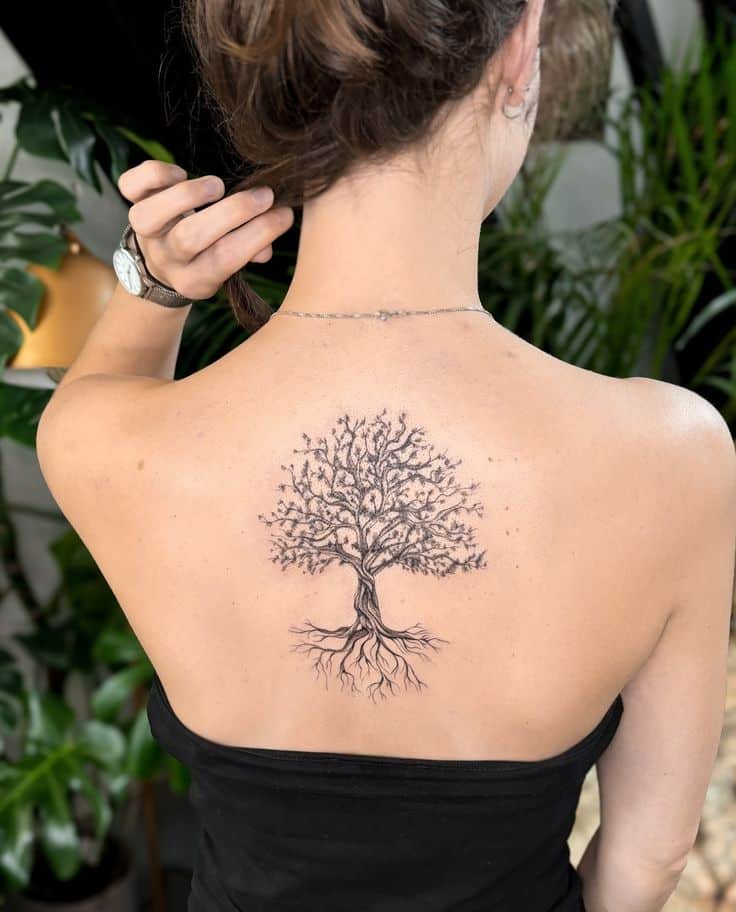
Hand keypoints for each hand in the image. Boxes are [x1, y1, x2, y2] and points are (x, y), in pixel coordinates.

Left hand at [116, 159, 293, 300]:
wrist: (156, 268)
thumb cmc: (207, 257)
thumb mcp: (228, 268)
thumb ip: (250, 254)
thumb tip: (266, 248)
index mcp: (195, 280)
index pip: (226, 259)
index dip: (258, 235)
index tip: (284, 214)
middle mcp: (167, 259)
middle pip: (191, 237)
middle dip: (232, 212)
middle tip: (264, 195)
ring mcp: (145, 233)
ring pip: (150, 216)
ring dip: (188, 195)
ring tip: (218, 186)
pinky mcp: (131, 204)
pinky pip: (130, 187)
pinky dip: (154, 175)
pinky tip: (179, 173)